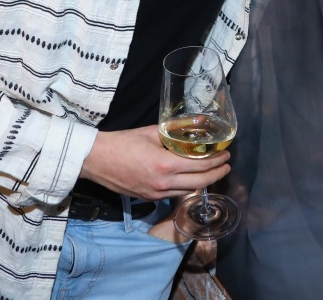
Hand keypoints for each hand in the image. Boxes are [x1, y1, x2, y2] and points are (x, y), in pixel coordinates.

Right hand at [79, 125, 230, 201]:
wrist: (96, 160)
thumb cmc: (122, 143)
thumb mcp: (151, 132)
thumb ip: (174, 130)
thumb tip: (195, 123)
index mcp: (165, 165)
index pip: (201, 166)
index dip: (217, 161)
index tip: (226, 155)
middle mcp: (163, 183)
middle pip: (200, 182)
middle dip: (217, 174)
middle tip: (226, 165)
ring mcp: (156, 193)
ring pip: (188, 191)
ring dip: (203, 182)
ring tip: (212, 172)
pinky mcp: (149, 198)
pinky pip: (174, 195)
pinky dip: (186, 187)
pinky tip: (190, 178)